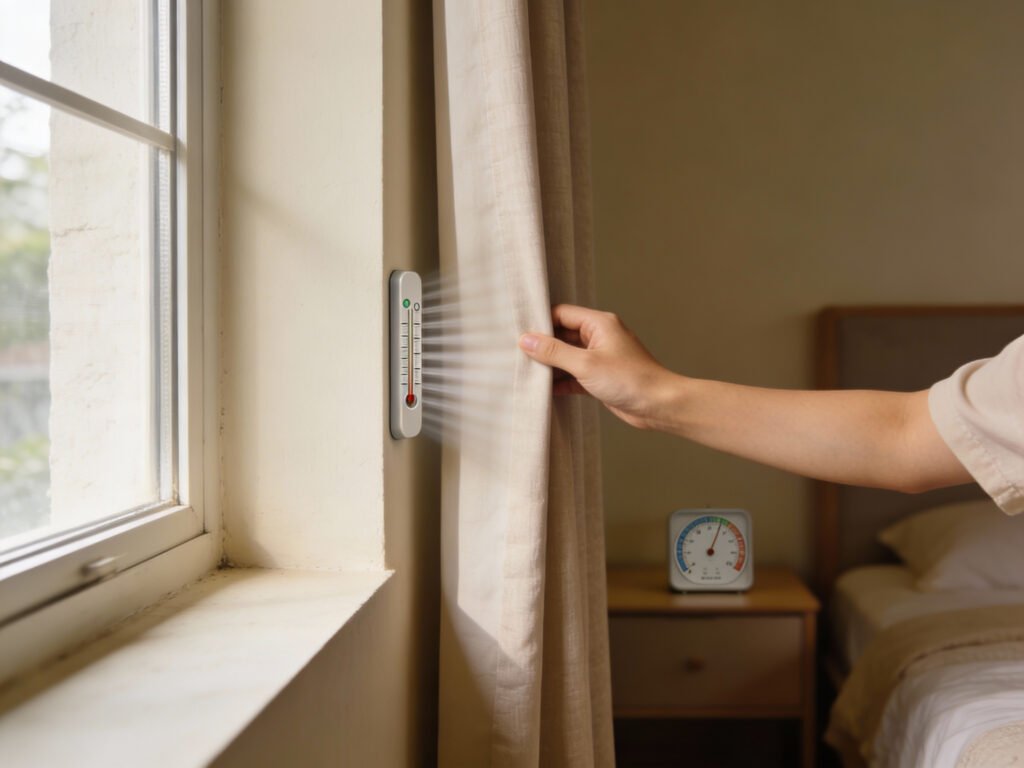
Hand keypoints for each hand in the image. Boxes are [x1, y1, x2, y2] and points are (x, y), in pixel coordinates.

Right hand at [518, 304, 674, 428]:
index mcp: (599, 324)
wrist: (658, 405)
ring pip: (568, 356)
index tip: (520, 336)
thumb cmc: (630, 379)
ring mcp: (601, 358)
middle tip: (519, 356)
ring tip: (528, 373)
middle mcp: (600, 337)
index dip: (541, 324)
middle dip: (543, 346)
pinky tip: (546, 390)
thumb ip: (554, 352)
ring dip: (551, 366)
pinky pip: (575, 375)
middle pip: (563, 335)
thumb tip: (526, 340)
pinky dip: (562, 381)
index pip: (562, 314)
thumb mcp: (585, 364)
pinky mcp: (601, 378)